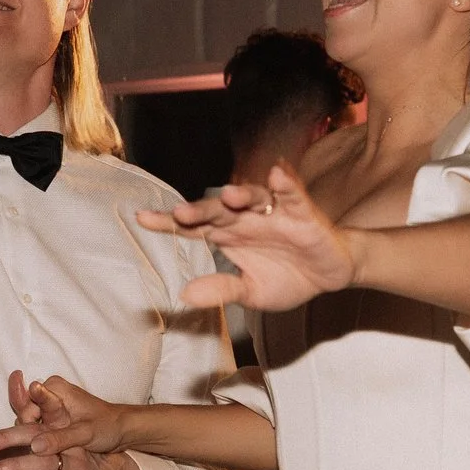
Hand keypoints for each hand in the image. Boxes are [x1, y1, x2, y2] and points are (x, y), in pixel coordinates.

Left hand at [0, 371, 141, 469]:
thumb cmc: (81, 451)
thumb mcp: (60, 428)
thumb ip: (35, 407)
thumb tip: (15, 380)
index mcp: (63, 426)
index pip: (47, 409)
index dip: (36, 399)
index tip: (26, 384)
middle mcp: (69, 442)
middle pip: (36, 436)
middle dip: (8, 438)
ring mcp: (75, 465)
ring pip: (43, 464)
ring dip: (17, 467)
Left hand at [138, 165, 356, 312]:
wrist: (329, 277)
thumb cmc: (287, 278)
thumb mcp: (251, 292)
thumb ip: (222, 290)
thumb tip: (185, 294)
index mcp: (230, 236)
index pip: (194, 228)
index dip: (168, 223)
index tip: (141, 218)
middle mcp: (247, 220)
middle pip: (218, 211)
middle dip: (200, 210)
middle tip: (180, 213)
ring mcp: (274, 213)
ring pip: (253, 197)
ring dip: (241, 194)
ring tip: (228, 195)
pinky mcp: (302, 213)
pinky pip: (292, 195)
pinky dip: (285, 184)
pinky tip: (276, 175)